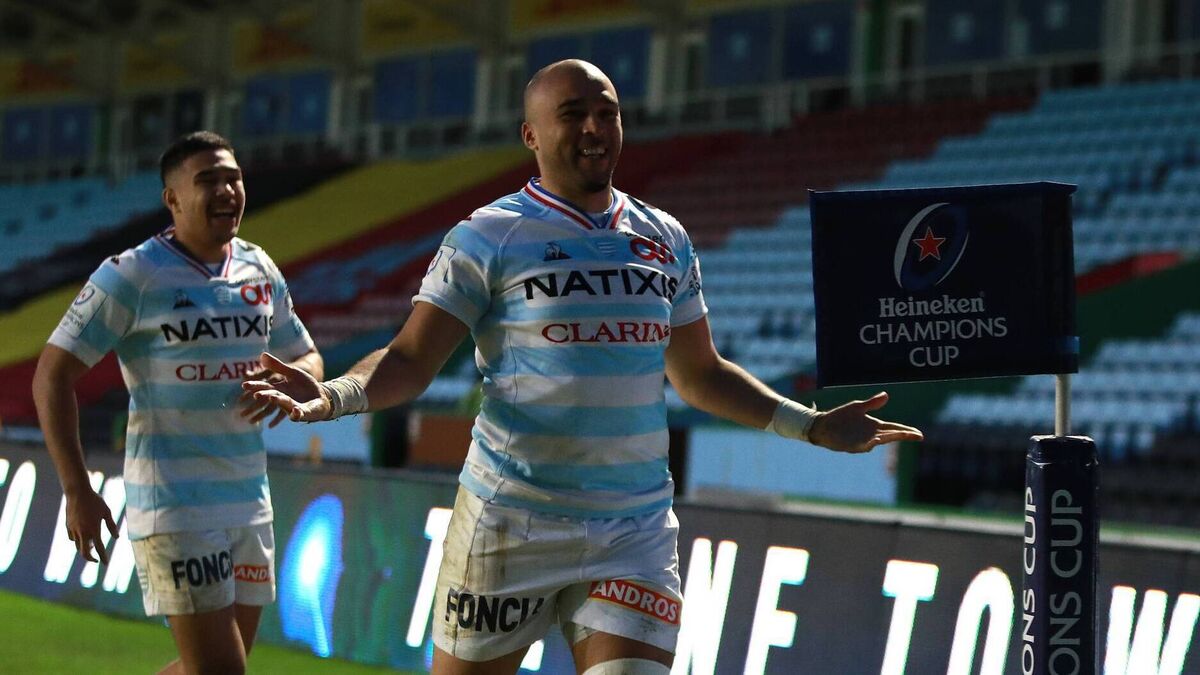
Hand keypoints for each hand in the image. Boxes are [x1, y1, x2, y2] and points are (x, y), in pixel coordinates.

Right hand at [65, 488, 118, 563]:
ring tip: (91, 546)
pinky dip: (77, 540)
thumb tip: (117, 537)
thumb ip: (111, 525)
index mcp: (94, 529)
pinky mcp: (68, 526)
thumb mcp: (106, 512)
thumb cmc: (95, 501)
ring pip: (77, 545)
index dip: (103, 557)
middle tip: (96, 559)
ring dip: (84, 548)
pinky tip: (82, 537)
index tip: (105, 563)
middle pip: (84, 552)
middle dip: (90, 558)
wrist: (77, 492)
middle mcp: (82, 532)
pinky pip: (72, 538)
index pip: (99, 548)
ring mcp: (73, 529)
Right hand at [241, 352, 330, 421]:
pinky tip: (296, 410)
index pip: (265, 387)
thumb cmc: (304, 385)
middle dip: (264, 396)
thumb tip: (262, 354)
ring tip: (272, 398)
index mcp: (279, 389)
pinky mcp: (303, 413)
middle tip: (256, 394)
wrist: (320, 396)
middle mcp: (283, 399)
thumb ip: (277, 366)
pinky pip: (299, 414)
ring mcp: (292, 407)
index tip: (244, 385)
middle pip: (271, 397)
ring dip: (278, 401)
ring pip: (284, 404)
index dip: (255, 386)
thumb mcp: (292, 373)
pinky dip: (297, 413)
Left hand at [808, 391, 922, 453]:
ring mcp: (863, 442)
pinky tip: (875, 441)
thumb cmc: (840, 417)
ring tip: (900, 435)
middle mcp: (872, 435)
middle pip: (891, 436)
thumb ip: (872, 403)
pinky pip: (863, 446)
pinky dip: (870, 444)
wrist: (823, 425)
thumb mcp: (857, 407)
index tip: (919, 434)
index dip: (906, 431)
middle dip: (904, 435)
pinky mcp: (853, 446)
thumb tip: (886, 395)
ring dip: (889, 438)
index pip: (894, 428)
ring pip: (880, 441)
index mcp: (874, 426)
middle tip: (917, 436)